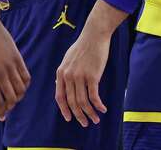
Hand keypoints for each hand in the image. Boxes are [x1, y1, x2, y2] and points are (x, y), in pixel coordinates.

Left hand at [0, 5, 29, 120]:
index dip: (0, 111)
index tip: (2, 117)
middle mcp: (0, 73)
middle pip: (11, 97)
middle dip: (10, 106)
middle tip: (7, 108)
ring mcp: (10, 66)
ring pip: (20, 89)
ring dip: (18, 97)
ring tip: (14, 98)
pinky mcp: (18, 59)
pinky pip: (26, 77)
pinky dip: (25, 85)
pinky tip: (20, 87)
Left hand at [53, 0, 126, 127]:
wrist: (93, 36)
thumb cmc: (82, 48)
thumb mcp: (67, 59)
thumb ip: (63, 73)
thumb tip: (57, 83)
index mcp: (60, 73)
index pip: (59, 96)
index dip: (64, 109)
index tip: (69, 118)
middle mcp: (68, 76)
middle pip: (71, 102)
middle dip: (78, 115)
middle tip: (85, 123)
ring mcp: (79, 76)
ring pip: (83, 101)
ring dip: (90, 113)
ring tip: (96, 119)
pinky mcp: (92, 76)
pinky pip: (94, 96)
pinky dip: (98, 105)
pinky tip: (103, 109)